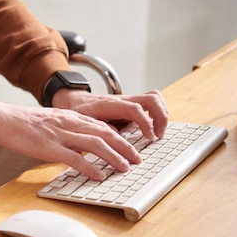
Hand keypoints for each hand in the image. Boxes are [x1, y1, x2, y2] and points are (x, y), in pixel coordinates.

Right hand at [0, 100, 142, 180]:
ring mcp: (60, 135)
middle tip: (137, 159)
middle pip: (106, 133)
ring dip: (114, 156)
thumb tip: (81, 146)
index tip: (132, 148)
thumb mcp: (52, 123)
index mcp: (71, 117)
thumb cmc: (24, 123)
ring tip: (125, 167)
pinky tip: (99, 175)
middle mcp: (70, 124)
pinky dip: (90, 167)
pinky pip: (74, 158)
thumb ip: (68, 131)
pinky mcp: (49, 147)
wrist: (4, 118)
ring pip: (96, 144)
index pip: (103, 126)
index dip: (121, 137)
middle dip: (125, 147)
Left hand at [52, 88, 167, 139]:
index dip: (145, 122)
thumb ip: (97, 129)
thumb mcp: (83, 122)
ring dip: (162, 114)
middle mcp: (123, 100)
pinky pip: (150, 104)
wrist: (75, 100)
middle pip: (152, 98)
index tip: (149, 137)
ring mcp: (129, 101)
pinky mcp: (131, 106)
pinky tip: (153, 129)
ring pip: (154, 98)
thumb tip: (113, 137)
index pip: (135, 109)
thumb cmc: (79, 111)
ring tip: (158, 133)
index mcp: (111, 104)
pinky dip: (157, 115)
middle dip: (161, 116)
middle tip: (159, 135)